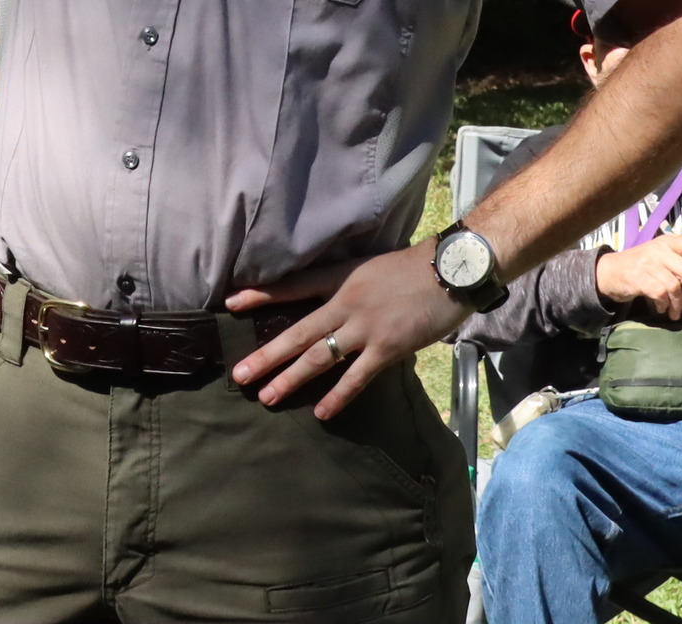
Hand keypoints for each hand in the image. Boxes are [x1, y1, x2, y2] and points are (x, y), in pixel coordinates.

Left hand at [229, 241, 474, 418]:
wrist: (449, 270)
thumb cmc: (412, 268)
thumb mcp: (369, 268)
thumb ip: (346, 286)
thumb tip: (327, 307)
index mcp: (340, 278)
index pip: (293, 286)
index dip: (262, 296)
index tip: (231, 304)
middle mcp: (346, 302)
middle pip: (298, 332)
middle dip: (267, 355)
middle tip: (239, 375)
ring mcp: (365, 327)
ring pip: (319, 357)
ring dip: (291, 378)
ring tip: (267, 396)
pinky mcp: (386, 348)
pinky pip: (356, 377)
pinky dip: (338, 396)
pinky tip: (321, 412)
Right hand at [594, 235, 681, 320]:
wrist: (610, 272)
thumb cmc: (641, 265)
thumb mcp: (661, 256)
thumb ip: (681, 260)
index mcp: (666, 241)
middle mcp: (657, 249)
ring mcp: (647, 263)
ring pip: (673, 285)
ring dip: (678, 303)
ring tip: (676, 311)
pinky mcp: (639, 278)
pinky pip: (660, 294)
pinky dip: (664, 305)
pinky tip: (662, 309)